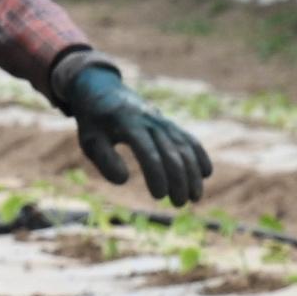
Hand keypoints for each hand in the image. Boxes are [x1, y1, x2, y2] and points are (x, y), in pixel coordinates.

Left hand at [62, 60, 210, 207]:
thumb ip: (104, 159)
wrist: (104, 91)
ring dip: (193, 172)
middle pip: (171, 152)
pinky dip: (199, 154)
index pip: (148, 152)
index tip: (159, 196)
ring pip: (184, 146)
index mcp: (128, 124)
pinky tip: (206, 173)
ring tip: (195, 198)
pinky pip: (188, 138)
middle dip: (179, 179)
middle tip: (179, 204)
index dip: (156, 174)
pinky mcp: (169, 124)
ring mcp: (162, 121)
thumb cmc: (94, 122)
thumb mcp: (90, 140)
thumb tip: (124, 180)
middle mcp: (150, 120)